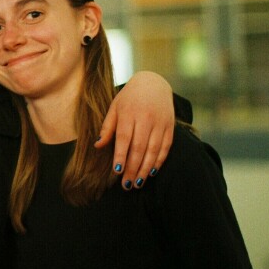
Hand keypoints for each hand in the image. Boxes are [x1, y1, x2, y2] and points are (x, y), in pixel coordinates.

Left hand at [95, 71, 174, 189]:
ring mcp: (160, 123)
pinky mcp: (170, 127)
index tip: (117, 171)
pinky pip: (166, 147)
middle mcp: (146, 118)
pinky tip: (151, 172)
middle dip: (132, 168)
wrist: (153, 83)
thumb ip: (107, 128)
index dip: (121, 155)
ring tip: (137, 182)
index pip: (125, 138)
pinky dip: (159, 161)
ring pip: (154, 150)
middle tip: (126, 185)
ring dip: (145, 169)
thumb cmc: (129, 98)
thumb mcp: (114, 108)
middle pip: (139, 147)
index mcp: (129, 113)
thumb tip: (98, 146)